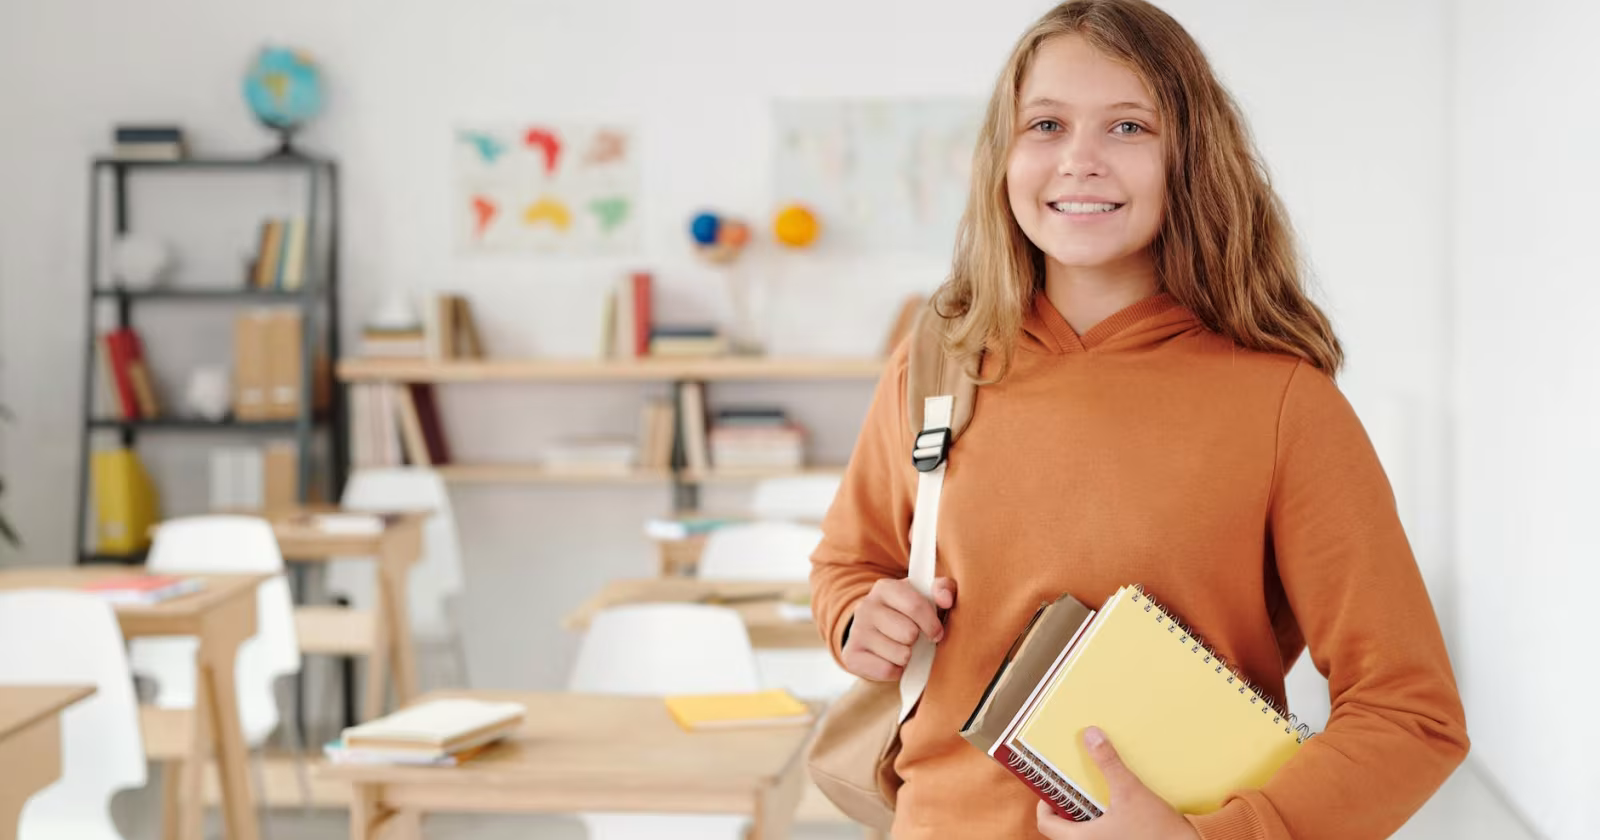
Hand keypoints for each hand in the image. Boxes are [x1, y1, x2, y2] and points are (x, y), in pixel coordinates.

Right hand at [840, 576, 955, 680]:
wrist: (878, 637)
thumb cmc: (911, 615)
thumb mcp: (927, 596)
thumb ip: (943, 589)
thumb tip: (946, 599)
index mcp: (885, 588)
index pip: (915, 606)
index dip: (932, 624)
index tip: (936, 633)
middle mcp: (866, 606)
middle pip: (909, 633)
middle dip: (918, 641)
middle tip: (914, 640)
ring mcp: (856, 631)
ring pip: (900, 654)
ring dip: (908, 657)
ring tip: (902, 649)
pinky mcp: (851, 656)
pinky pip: (887, 670)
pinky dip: (896, 671)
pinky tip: (891, 661)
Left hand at [1035, 727, 1199, 839]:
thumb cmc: (1156, 831)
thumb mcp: (1130, 791)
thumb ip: (1108, 763)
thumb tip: (1090, 735)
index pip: (1045, 823)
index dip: (1045, 803)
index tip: (1054, 787)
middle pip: (1063, 828)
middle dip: (1068, 805)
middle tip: (1076, 784)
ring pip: (1084, 833)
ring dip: (1087, 813)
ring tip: (1097, 792)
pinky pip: (1103, 835)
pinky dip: (1103, 822)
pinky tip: (1118, 806)